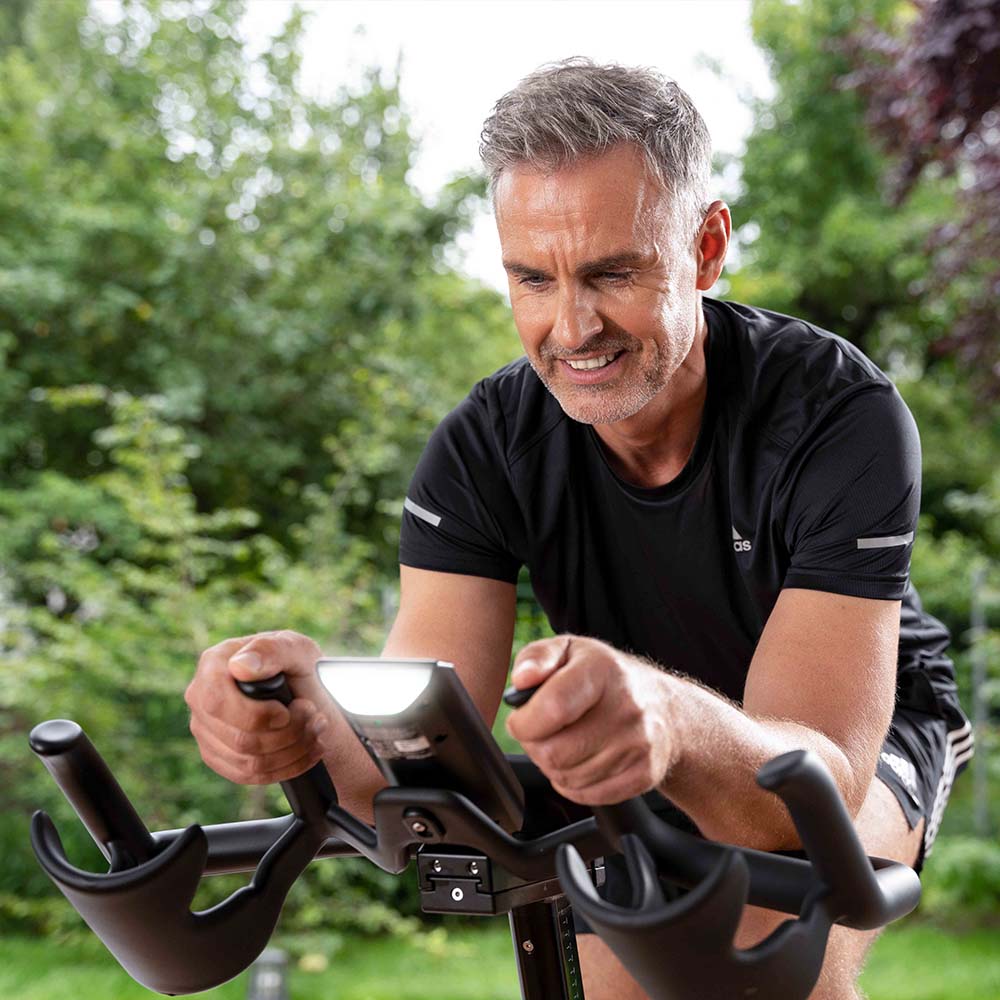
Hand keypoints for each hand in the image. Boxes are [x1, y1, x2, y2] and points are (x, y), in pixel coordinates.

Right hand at [185, 630, 332, 784]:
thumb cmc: (298, 665)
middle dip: (288, 733)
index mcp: (213, 664)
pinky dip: (288, 766)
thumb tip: (240, 667)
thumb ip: (271, 650)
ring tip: (317, 729)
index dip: (256, 715)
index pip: (217, 702)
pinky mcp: (217, 756)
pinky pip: (248, 776)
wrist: (308, 694)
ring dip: (294, 750)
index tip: (287, 711)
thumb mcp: (296, 648)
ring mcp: (205, 730)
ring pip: (248, 762)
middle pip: (239, 739)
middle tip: (314, 715)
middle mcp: (200, 698)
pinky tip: (309, 749)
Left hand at [505, 635, 678, 805]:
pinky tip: (580, 761)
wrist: (665, 708)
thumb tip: (521, 680)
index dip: (524, 722)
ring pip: (567, 778)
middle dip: (535, 746)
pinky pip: (588, 795)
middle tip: (541, 733)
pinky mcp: (644, 774)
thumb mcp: (569, 650)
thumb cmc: (606, 677)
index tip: (520, 719)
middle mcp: (626, 707)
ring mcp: (638, 744)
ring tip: (563, 743)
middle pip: (555, 752)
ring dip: (553, 766)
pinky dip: (574, 784)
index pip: (554, 707)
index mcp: (602, 671)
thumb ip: (536, 658)